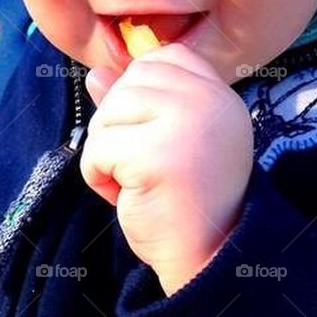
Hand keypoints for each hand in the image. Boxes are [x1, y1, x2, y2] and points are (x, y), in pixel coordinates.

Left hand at [81, 43, 253, 295]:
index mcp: (219, 95)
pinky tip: (128, 196)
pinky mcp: (156, 153)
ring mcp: (186, 123)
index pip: (164, 58)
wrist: (207, 258)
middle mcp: (210, 101)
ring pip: (109, 112)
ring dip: (106, 153)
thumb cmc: (185, 202)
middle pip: (130, 82)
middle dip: (118, 125)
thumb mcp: (164, 142)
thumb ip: (137, 104)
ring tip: (137, 182)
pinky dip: (99, 177)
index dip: (141, 92)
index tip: (152, 136)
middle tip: (142, 165)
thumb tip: (96, 73)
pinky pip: (98, 147)